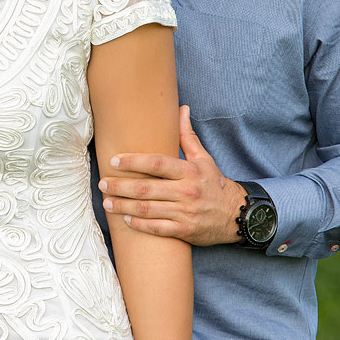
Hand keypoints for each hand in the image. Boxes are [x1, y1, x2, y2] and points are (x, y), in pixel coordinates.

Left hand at [99, 105, 244, 244]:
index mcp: (189, 171)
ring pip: (147, 210)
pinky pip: (157, 229)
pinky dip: (139, 224)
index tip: (114, 161)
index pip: (156, 164)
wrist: (237, 215)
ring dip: (123, 206)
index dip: (133, 162)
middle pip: (146, 188)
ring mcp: (185, 213)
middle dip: (120, 186)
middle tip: (103, 183)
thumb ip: (187, 135)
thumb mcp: (204, 158)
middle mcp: (186, 191)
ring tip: (107, 202)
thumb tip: (182, 108)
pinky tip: (126, 219)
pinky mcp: (185, 231)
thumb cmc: (214, 184)